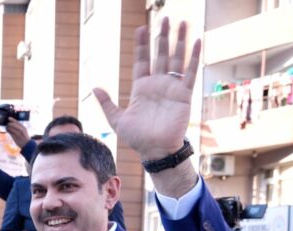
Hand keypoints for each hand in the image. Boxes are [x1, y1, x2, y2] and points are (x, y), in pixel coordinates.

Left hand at [5, 118, 29, 149]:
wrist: (27, 144)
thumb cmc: (24, 137)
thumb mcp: (24, 131)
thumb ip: (19, 127)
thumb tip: (13, 124)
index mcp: (23, 127)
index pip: (17, 122)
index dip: (12, 119)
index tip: (9, 118)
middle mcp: (21, 130)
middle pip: (13, 124)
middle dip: (9, 124)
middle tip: (7, 124)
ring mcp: (18, 133)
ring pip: (11, 128)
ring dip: (8, 127)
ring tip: (7, 127)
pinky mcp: (15, 137)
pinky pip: (10, 132)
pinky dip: (8, 131)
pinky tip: (7, 130)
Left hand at [93, 18, 199, 159]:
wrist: (155, 150)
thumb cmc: (137, 138)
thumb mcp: (117, 120)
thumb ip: (107, 103)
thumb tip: (95, 88)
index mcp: (141, 88)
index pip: (141, 60)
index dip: (141, 45)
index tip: (141, 28)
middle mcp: (157, 84)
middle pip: (160, 55)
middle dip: (162, 37)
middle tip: (164, 18)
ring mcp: (171, 88)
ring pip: (176, 59)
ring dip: (179, 41)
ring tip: (182, 23)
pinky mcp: (184, 94)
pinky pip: (190, 72)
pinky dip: (194, 57)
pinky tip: (197, 41)